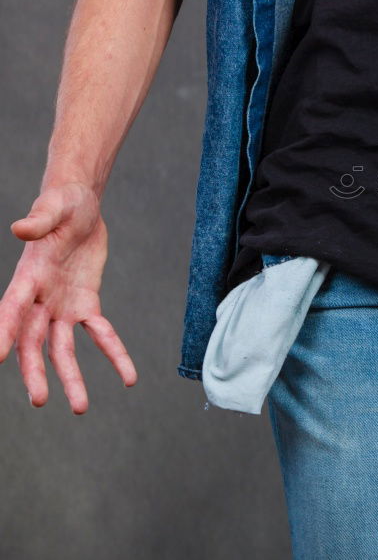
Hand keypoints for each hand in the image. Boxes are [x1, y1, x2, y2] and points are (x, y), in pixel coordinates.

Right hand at [0, 183, 136, 412]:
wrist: (80, 206)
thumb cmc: (62, 204)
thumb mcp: (54, 207)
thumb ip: (39, 220)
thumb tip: (20, 229)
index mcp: (28, 277)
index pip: (11, 308)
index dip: (4, 331)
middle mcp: (40, 298)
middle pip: (33, 341)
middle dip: (36, 370)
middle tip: (41, 400)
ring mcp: (61, 304)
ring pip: (63, 349)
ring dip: (71, 376)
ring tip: (80, 408)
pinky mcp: (86, 303)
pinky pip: (100, 334)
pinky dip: (113, 354)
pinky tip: (129, 377)